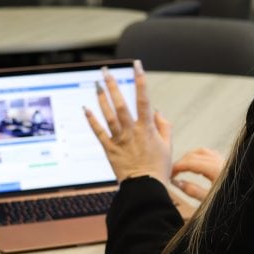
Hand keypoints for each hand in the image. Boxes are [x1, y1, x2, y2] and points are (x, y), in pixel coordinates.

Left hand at [84, 61, 171, 184]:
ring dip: (101, 98)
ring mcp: (119, 140)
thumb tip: (155, 111)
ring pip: (108, 115)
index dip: (140, 80)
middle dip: (113, 85)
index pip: (143, 99)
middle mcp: (131, 132)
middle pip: (120, 104)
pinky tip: (85, 108)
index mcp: (147, 129)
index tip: (136, 65)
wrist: (145, 188)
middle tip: (106, 70)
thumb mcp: (168, 146)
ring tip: (96, 84)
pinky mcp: (109, 149)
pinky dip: (91, 120)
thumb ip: (163, 126)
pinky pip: (98, 132)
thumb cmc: (158, 168)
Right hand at [171, 147, 224, 200]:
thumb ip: (192, 190)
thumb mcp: (208, 200)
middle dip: (181, 162)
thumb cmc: (229, 204)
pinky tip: (196, 165)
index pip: (190, 162)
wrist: (247, 201)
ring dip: (190, 157)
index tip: (169, 173)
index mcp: (215, 170)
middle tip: (172, 172)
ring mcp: (224, 161)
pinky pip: (210, 154)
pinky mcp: (227, 163)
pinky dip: (199, 156)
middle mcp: (220, 162)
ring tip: (182, 167)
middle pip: (194, 155)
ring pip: (202, 152)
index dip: (177, 166)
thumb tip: (177, 182)